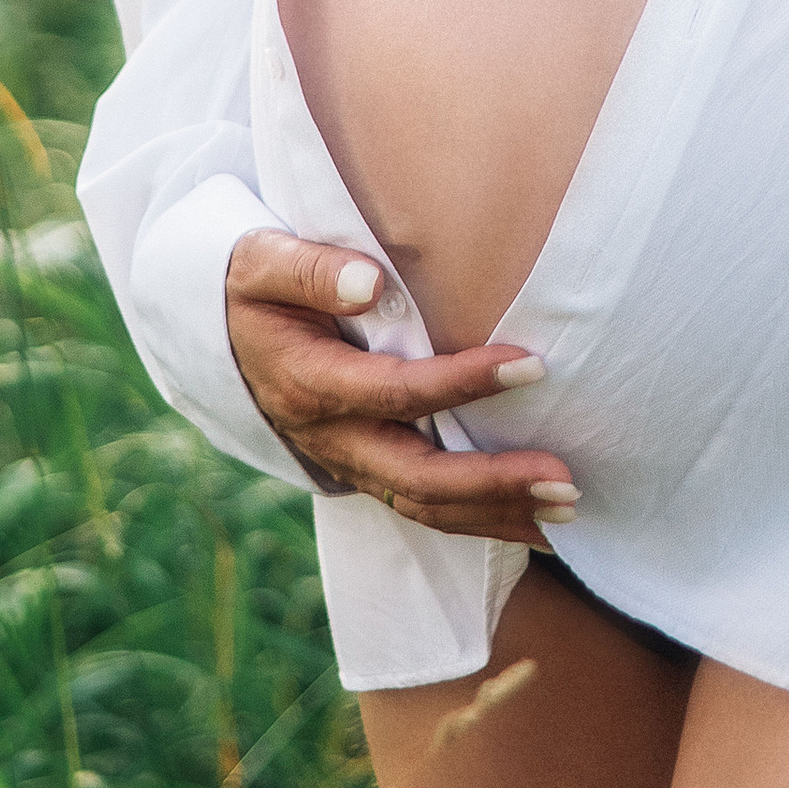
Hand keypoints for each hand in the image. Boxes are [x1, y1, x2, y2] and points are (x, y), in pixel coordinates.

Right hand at [225, 230, 577, 545]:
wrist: (220, 335)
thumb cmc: (256, 287)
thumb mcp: (263, 263)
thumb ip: (312, 269)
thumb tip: (370, 282)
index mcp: (310, 385)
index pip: (395, 393)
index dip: (462, 383)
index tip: (530, 365)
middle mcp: (333, 438)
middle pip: (416, 478)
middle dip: (492, 482)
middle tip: (563, 477)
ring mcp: (351, 462)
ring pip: (425, 508)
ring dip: (496, 513)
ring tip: (567, 507)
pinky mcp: (370, 470)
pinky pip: (426, 509)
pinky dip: (482, 520)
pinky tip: (537, 523)